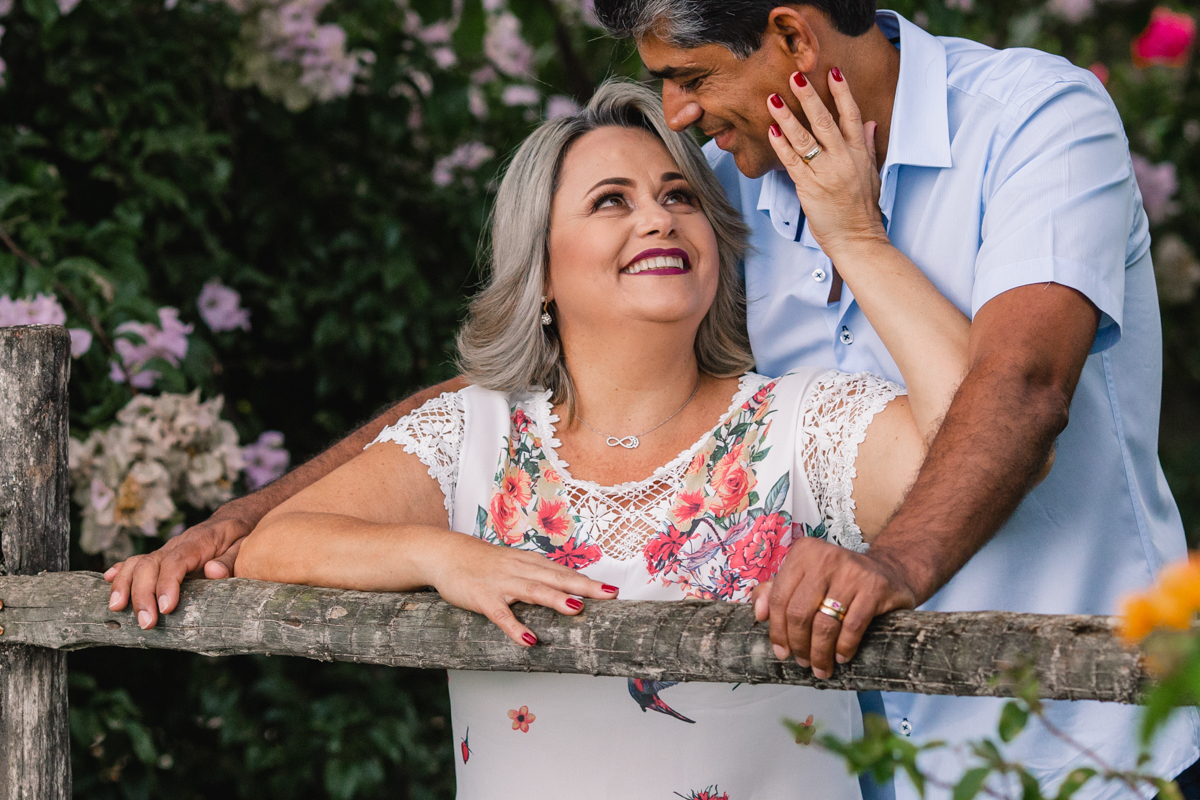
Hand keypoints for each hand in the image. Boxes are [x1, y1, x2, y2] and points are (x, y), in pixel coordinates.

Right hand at [104, 513, 251, 629]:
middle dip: (143, 595)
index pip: (177, 562)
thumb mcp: (245, 545)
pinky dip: (120, 571)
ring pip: (137, 563)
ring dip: (124, 585)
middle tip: (146, 622)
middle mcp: (176, 545)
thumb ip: (231, 560)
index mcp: (198, 542)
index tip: (166, 607)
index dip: (168, 584)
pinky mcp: (161, 558)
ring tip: (116, 608)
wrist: (234, 520)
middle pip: (150, 565)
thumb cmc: (240, 536)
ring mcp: (165, 551)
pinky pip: (136, 561)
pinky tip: (106, 581)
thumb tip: (213, 571)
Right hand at [424, 532, 618, 646]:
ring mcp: (502, 583)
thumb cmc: (483, 562)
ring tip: (577, 609)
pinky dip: (515, 627)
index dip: (588, 581)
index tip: (612, 591)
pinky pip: (501, 615)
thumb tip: (565, 589)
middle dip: (584, 586)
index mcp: (530, 562)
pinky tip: (529, 640)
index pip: (564, 573)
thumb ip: (537, 575)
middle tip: (609, 594)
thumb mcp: (514, 564)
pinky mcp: (483, 598)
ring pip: (533, 590)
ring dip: (555, 599)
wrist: (446, 553)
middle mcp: (520, 569)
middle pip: (557, 578)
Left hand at [750, 538, 915, 677]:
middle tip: (803, 662)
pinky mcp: (875, 587)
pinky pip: (852, 626)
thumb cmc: (839, 580)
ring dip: (820, 653)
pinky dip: (844, 647)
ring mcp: (852, 571)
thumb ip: (776, 591)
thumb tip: (759, 613)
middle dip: (799, 645)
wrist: (889, 571)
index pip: (780, 598)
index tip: (781, 652)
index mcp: (804, 552)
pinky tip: (842, 656)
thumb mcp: (805, 577)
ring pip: (824, 623)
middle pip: (799, 613)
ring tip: (820, 667)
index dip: (777, 630)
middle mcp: (826, 557)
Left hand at [765, 68, 885, 261]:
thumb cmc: (862, 209)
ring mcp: (825, 172)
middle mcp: (843, 159)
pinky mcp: (809, 187)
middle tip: (796, 76)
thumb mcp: (872, 173)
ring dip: (787, 117)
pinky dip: (781, 145)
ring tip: (774, 98)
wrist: (857, 238)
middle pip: (825, 121)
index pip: (851, 116)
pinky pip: (792, 161)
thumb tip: (870, 123)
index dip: (842, 93)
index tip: (833, 72)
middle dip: (810, 97)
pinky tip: (771, 130)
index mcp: (859, 153)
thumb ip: (869, 146)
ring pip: (805, 138)